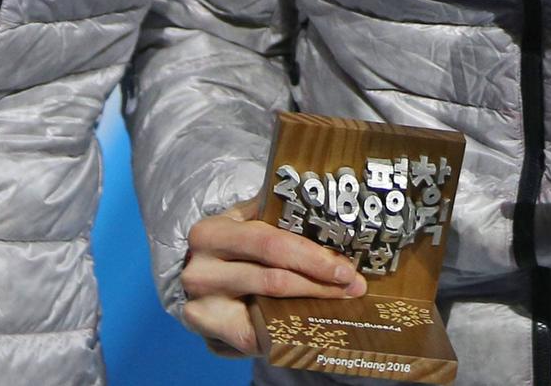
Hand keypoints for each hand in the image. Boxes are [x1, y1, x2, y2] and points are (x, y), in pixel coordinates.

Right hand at [181, 198, 366, 356]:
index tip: (346, 266)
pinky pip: (256, 334)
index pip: (271, 242)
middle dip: (321, 282)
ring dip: (311, 303)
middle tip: (353, 285)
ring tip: (341, 300)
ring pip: (270, 305)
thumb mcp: (245, 223)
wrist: (197, 279)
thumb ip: (277, 216)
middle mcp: (201, 269)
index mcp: (212, 232)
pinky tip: (309, 324)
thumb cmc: (231, 248)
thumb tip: (336, 218)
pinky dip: (287, 329)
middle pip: (274, 278)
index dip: (312, 256)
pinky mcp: (208, 331)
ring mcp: (201, 303)